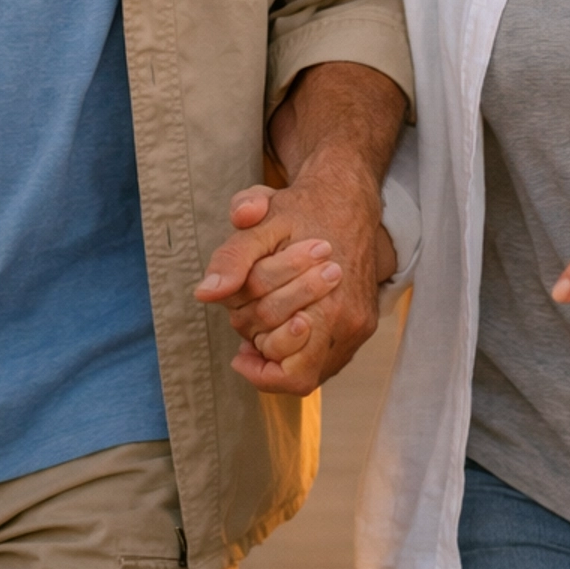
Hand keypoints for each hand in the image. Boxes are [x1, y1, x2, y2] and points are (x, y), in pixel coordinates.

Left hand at [195, 156, 394, 393]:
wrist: (346, 199)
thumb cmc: (301, 211)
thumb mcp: (261, 225)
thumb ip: (232, 259)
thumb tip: (207, 293)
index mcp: (329, 303)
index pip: (290, 370)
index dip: (259, 366)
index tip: (240, 352)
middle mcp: (349, 321)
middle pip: (294, 362)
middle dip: (263, 340)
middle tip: (252, 309)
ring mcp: (359, 325)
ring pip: (313, 367)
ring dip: (282, 347)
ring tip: (266, 316)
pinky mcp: (363, 324)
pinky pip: (327, 356)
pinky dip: (301, 345)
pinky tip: (283, 320)